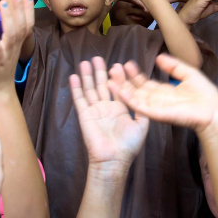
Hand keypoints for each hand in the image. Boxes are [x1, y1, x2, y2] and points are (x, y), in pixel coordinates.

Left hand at [0, 0, 34, 90]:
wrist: (0, 90)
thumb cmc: (3, 67)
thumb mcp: (10, 50)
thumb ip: (12, 36)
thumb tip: (11, 20)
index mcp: (18, 44)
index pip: (27, 24)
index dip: (28, 10)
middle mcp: (15, 47)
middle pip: (20, 26)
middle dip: (19, 9)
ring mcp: (6, 54)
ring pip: (10, 34)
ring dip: (7, 17)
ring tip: (2, 3)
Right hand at [69, 58, 148, 172]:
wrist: (114, 159)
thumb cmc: (129, 145)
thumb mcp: (142, 125)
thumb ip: (142, 108)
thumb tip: (143, 93)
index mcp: (120, 108)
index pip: (118, 88)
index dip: (117, 77)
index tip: (118, 64)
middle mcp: (107, 107)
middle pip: (102, 85)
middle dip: (100, 72)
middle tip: (98, 58)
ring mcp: (95, 110)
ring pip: (90, 89)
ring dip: (87, 76)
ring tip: (85, 62)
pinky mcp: (85, 115)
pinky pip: (79, 99)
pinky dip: (76, 88)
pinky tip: (74, 77)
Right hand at [109, 54, 217, 137]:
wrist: (213, 111)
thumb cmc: (205, 96)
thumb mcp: (189, 74)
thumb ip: (174, 66)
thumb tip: (159, 57)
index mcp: (165, 92)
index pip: (146, 83)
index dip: (135, 75)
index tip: (127, 64)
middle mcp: (158, 100)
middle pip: (137, 90)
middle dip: (125, 81)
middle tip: (113, 69)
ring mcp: (156, 107)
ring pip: (135, 98)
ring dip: (122, 89)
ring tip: (110, 79)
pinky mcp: (157, 114)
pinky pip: (140, 107)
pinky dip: (129, 99)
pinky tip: (120, 91)